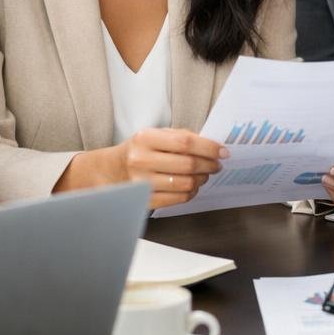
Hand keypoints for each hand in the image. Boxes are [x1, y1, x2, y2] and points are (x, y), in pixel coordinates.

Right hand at [55, 129, 226, 208]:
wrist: (110, 170)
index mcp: (145, 138)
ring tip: (204, 175)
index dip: (209, 148)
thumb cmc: (140, 150)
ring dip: (201, 180)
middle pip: (188, 164)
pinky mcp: (144, 199)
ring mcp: (141, 182)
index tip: (223, 152)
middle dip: (209, 165)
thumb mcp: (155, 135)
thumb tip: (213, 146)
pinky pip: (177, 199)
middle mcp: (141, 160)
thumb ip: (181, 136)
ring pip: (185, 184)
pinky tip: (192, 186)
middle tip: (217, 165)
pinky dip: (191, 193)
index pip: (185, 142)